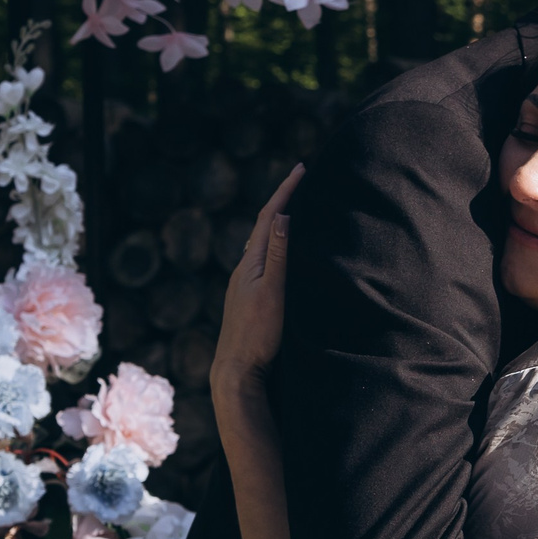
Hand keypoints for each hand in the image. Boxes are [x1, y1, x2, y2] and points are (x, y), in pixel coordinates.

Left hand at [211, 165, 303, 397]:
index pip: (268, 217)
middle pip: (263, 226)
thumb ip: (277, 255)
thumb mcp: (272, 292)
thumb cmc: (257, 334)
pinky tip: (280, 254)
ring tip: (294, 210)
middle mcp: (243, 269)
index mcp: (249, 262)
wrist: (235, 371)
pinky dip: (274, 245)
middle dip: (281, 201)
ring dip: (277, 223)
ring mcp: (244, 285)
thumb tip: (282, 216)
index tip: (301, 167)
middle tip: (300, 180)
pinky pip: (262, 261)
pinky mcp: (248, 299)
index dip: (285, 191)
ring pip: (261, 244)